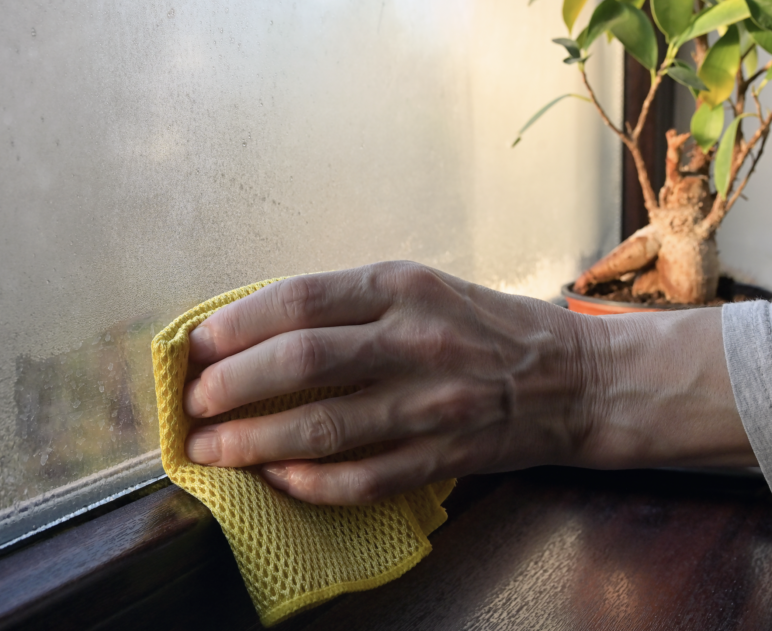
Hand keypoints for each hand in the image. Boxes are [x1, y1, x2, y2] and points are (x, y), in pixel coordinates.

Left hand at [182, 261, 593, 503]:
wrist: (577, 377)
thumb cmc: (484, 326)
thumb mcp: (420, 287)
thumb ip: (348, 304)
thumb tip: (255, 329)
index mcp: (401, 285)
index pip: (298, 300)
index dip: (234, 327)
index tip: (196, 348)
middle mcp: (415, 339)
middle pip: (300, 362)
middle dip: (231, 387)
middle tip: (194, 405)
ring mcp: (432, 402)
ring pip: (324, 428)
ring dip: (254, 444)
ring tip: (211, 451)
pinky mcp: (446, 455)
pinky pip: (365, 479)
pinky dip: (312, 484)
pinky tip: (277, 481)